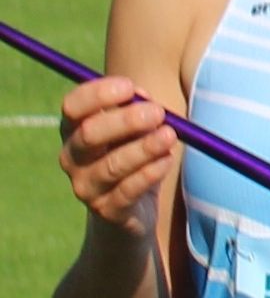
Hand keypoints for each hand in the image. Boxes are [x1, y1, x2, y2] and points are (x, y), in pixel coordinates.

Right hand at [57, 75, 179, 235]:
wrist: (132, 210)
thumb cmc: (134, 156)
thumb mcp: (135, 131)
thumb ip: (136, 110)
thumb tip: (141, 95)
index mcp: (74, 130)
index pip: (72, 107)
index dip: (97, 94)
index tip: (129, 87)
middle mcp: (72, 157)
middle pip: (89, 134)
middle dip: (125, 121)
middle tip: (157, 112)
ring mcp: (85, 186)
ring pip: (112, 165)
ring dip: (143, 147)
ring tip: (169, 135)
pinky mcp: (106, 210)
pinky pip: (128, 190)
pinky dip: (150, 173)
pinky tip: (166, 160)